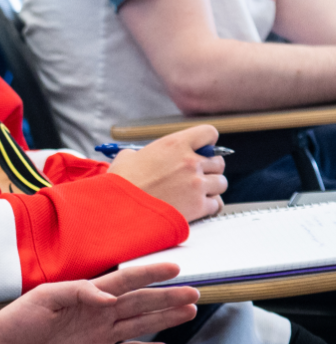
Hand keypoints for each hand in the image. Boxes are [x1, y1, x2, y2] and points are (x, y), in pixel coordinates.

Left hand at [0, 263, 198, 343]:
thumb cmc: (17, 321)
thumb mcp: (43, 298)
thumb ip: (76, 293)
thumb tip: (106, 296)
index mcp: (85, 294)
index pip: (123, 280)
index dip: (148, 273)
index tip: (173, 267)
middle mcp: (97, 314)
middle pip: (140, 302)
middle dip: (167, 296)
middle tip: (194, 291)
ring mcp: (100, 337)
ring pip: (140, 325)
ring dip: (165, 318)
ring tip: (188, 310)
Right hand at [108, 125, 226, 220]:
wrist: (121, 210)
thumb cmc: (121, 184)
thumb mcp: (127, 157)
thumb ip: (144, 153)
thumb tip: (142, 157)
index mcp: (174, 144)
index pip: (209, 133)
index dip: (207, 142)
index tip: (202, 150)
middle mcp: (190, 162)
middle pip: (219, 162)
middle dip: (209, 169)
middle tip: (195, 176)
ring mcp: (197, 184)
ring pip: (221, 183)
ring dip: (211, 188)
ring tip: (195, 193)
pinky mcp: (199, 206)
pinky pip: (216, 204)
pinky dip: (208, 206)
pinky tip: (196, 207)